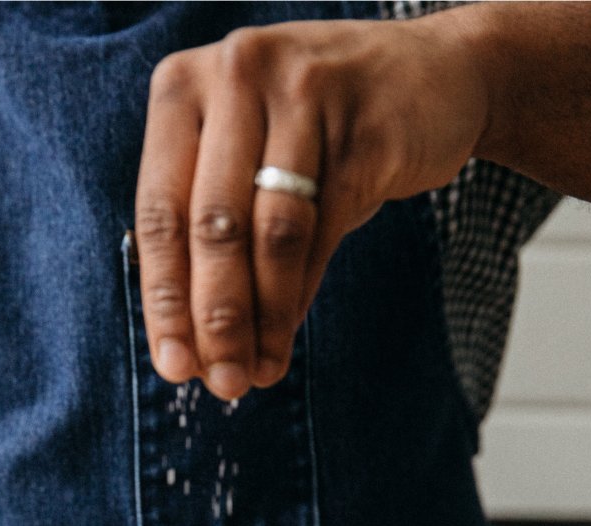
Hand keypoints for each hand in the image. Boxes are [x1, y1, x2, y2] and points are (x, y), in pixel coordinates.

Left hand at [135, 16, 485, 398]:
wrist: (431, 76)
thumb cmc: (314, 133)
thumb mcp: (244, 158)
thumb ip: (207, 235)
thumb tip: (188, 349)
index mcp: (182, 87)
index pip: (159, 212)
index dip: (164, 298)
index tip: (172, 366)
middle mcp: (236, 76)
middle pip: (212, 225)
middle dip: (214, 318)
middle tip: (221, 383)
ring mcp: (303, 92)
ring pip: (271, 233)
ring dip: (261, 318)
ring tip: (256, 374)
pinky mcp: (364, 125)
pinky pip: (324, 229)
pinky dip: (300, 293)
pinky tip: (287, 335)